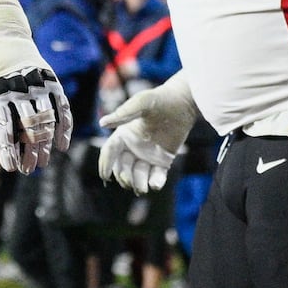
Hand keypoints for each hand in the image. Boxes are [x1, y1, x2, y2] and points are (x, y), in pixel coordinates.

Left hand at [0, 65, 70, 174]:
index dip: (7, 148)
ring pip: (46, 119)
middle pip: (28, 126)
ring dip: (45, 144)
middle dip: (28, 150)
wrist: (2, 34)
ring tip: (40, 163)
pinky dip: (64, 126)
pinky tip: (61, 145)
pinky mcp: (52, 80)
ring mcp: (39, 83)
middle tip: (27, 169)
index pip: (3, 124)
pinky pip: (61, 106)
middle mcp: (20, 87)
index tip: (10, 167)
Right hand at [97, 75, 199, 193]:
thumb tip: (102, 123)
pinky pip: (156, 175)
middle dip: (124, 177)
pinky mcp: (163, 159)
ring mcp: (148, 154)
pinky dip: (155, 182)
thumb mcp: (141, 103)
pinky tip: (156, 184)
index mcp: (124, 134)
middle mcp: (133, 146)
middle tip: (130, 183)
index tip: (105, 176)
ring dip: (138, 183)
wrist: (185, 102)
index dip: (105, 164)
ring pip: (138, 174)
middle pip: (123, 167)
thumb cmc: (161, 99)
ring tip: (144, 188)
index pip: (110, 151)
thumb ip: (123, 114)